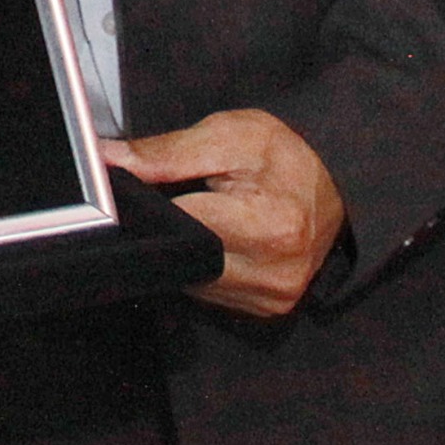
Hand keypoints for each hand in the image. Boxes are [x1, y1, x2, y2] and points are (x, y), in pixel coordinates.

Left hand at [102, 109, 349, 319]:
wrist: (335, 186)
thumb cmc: (285, 157)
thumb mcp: (229, 136)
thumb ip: (165, 153)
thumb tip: (109, 160)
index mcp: (271, 227)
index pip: (180, 224)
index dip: (150, 204)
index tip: (136, 188)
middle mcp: (273, 273)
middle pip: (182, 257)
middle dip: (169, 227)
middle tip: (174, 199)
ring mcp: (271, 297)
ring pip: (191, 277)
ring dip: (184, 247)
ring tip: (200, 214)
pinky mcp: (267, 309)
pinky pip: (210, 290)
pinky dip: (202, 264)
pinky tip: (213, 238)